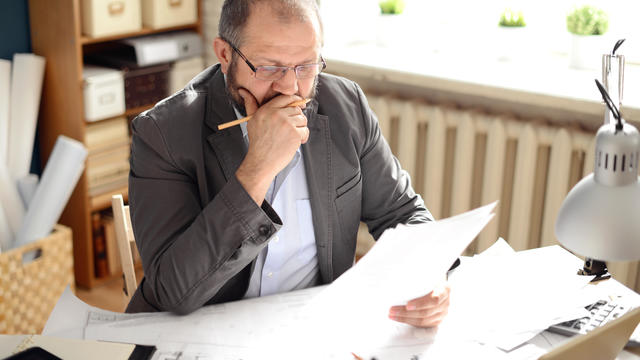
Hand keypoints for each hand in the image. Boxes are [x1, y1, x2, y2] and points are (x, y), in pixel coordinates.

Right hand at [235, 89, 308, 204]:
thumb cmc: (257, 143)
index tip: (300, 104)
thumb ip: (251, 104)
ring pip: (303, 119)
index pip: (286, 97)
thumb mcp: (251, 120)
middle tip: (291, 128)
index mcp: (267, 110)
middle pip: (297, 109)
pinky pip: (305, 131)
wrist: (261, 162)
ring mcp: (287, 124)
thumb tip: (243, 91)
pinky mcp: (295, 134)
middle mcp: (277, 115)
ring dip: (300, 128)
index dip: (296, 100)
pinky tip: (295, 142)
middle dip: (297, 118)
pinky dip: (303, 137)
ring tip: (291, 136)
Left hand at [388, 282, 450, 327]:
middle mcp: (445, 303)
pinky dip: (410, 322)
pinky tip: (400, 318)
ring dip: (405, 318)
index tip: (407, 305)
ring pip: (423, 321)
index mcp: (445, 289)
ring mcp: (442, 313)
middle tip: (392, 310)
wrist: (440, 285)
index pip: (434, 299)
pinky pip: (422, 325)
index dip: (421, 303)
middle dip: (406, 313)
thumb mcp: (429, 274)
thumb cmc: (431, 278)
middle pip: (426, 312)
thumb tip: (399, 276)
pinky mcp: (436, 320)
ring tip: (392, 315)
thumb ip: (419, 277)